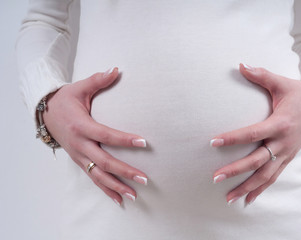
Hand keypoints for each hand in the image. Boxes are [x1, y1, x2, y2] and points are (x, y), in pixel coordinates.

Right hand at [43, 67, 148, 206]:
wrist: (44, 113)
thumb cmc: (64, 100)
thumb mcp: (79, 88)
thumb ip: (98, 80)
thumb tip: (116, 69)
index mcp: (81, 126)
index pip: (107, 135)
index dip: (125, 140)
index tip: (144, 143)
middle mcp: (80, 145)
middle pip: (104, 162)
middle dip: (125, 171)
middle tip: (144, 178)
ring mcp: (79, 156)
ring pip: (98, 176)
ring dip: (117, 186)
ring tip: (134, 195)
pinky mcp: (79, 161)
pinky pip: (93, 178)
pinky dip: (106, 190)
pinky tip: (119, 200)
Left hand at [210, 63, 300, 205]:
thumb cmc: (299, 94)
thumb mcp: (281, 83)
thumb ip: (261, 75)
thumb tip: (240, 65)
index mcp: (280, 123)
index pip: (252, 133)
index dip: (233, 138)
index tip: (213, 142)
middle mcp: (283, 142)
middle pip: (257, 161)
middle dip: (236, 170)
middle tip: (214, 177)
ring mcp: (286, 153)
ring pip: (265, 175)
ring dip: (247, 187)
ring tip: (228, 198)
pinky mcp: (287, 158)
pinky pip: (273, 177)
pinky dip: (261, 189)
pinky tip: (248, 199)